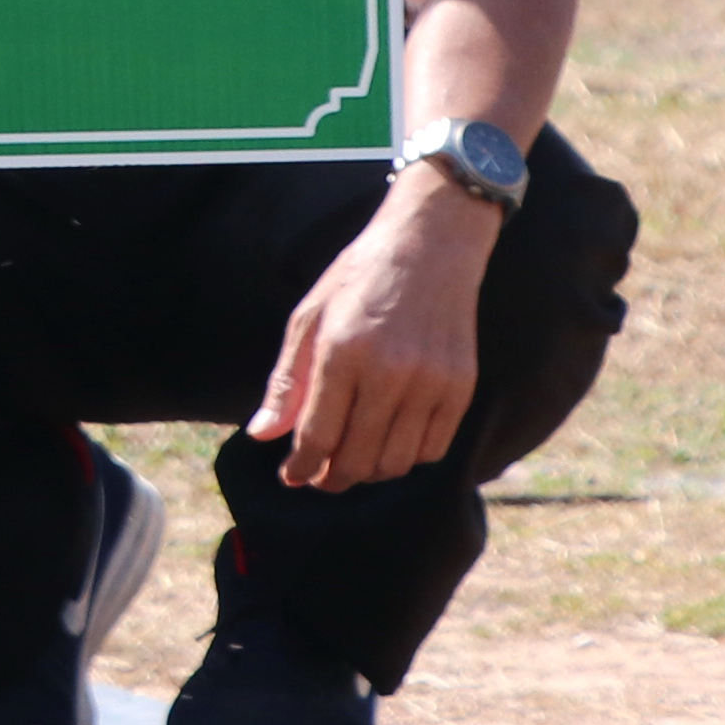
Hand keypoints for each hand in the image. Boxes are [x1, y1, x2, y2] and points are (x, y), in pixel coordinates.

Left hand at [253, 175, 495, 489]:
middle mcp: (390, 373)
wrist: (430, 246)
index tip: (292, 477)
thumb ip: (287, 382)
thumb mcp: (308, 318)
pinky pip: (433, 448)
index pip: (318, 435)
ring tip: (352, 462)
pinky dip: (408, 458)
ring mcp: (431, 383)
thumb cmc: (359, 278)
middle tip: (319, 477)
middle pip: (358, 458)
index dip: (302, 467)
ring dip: (369, 473)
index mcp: (342, 354)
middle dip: (332, 478)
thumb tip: (262, 434)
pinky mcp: (461, 387)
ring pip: (396, 462)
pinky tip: (390, 444)